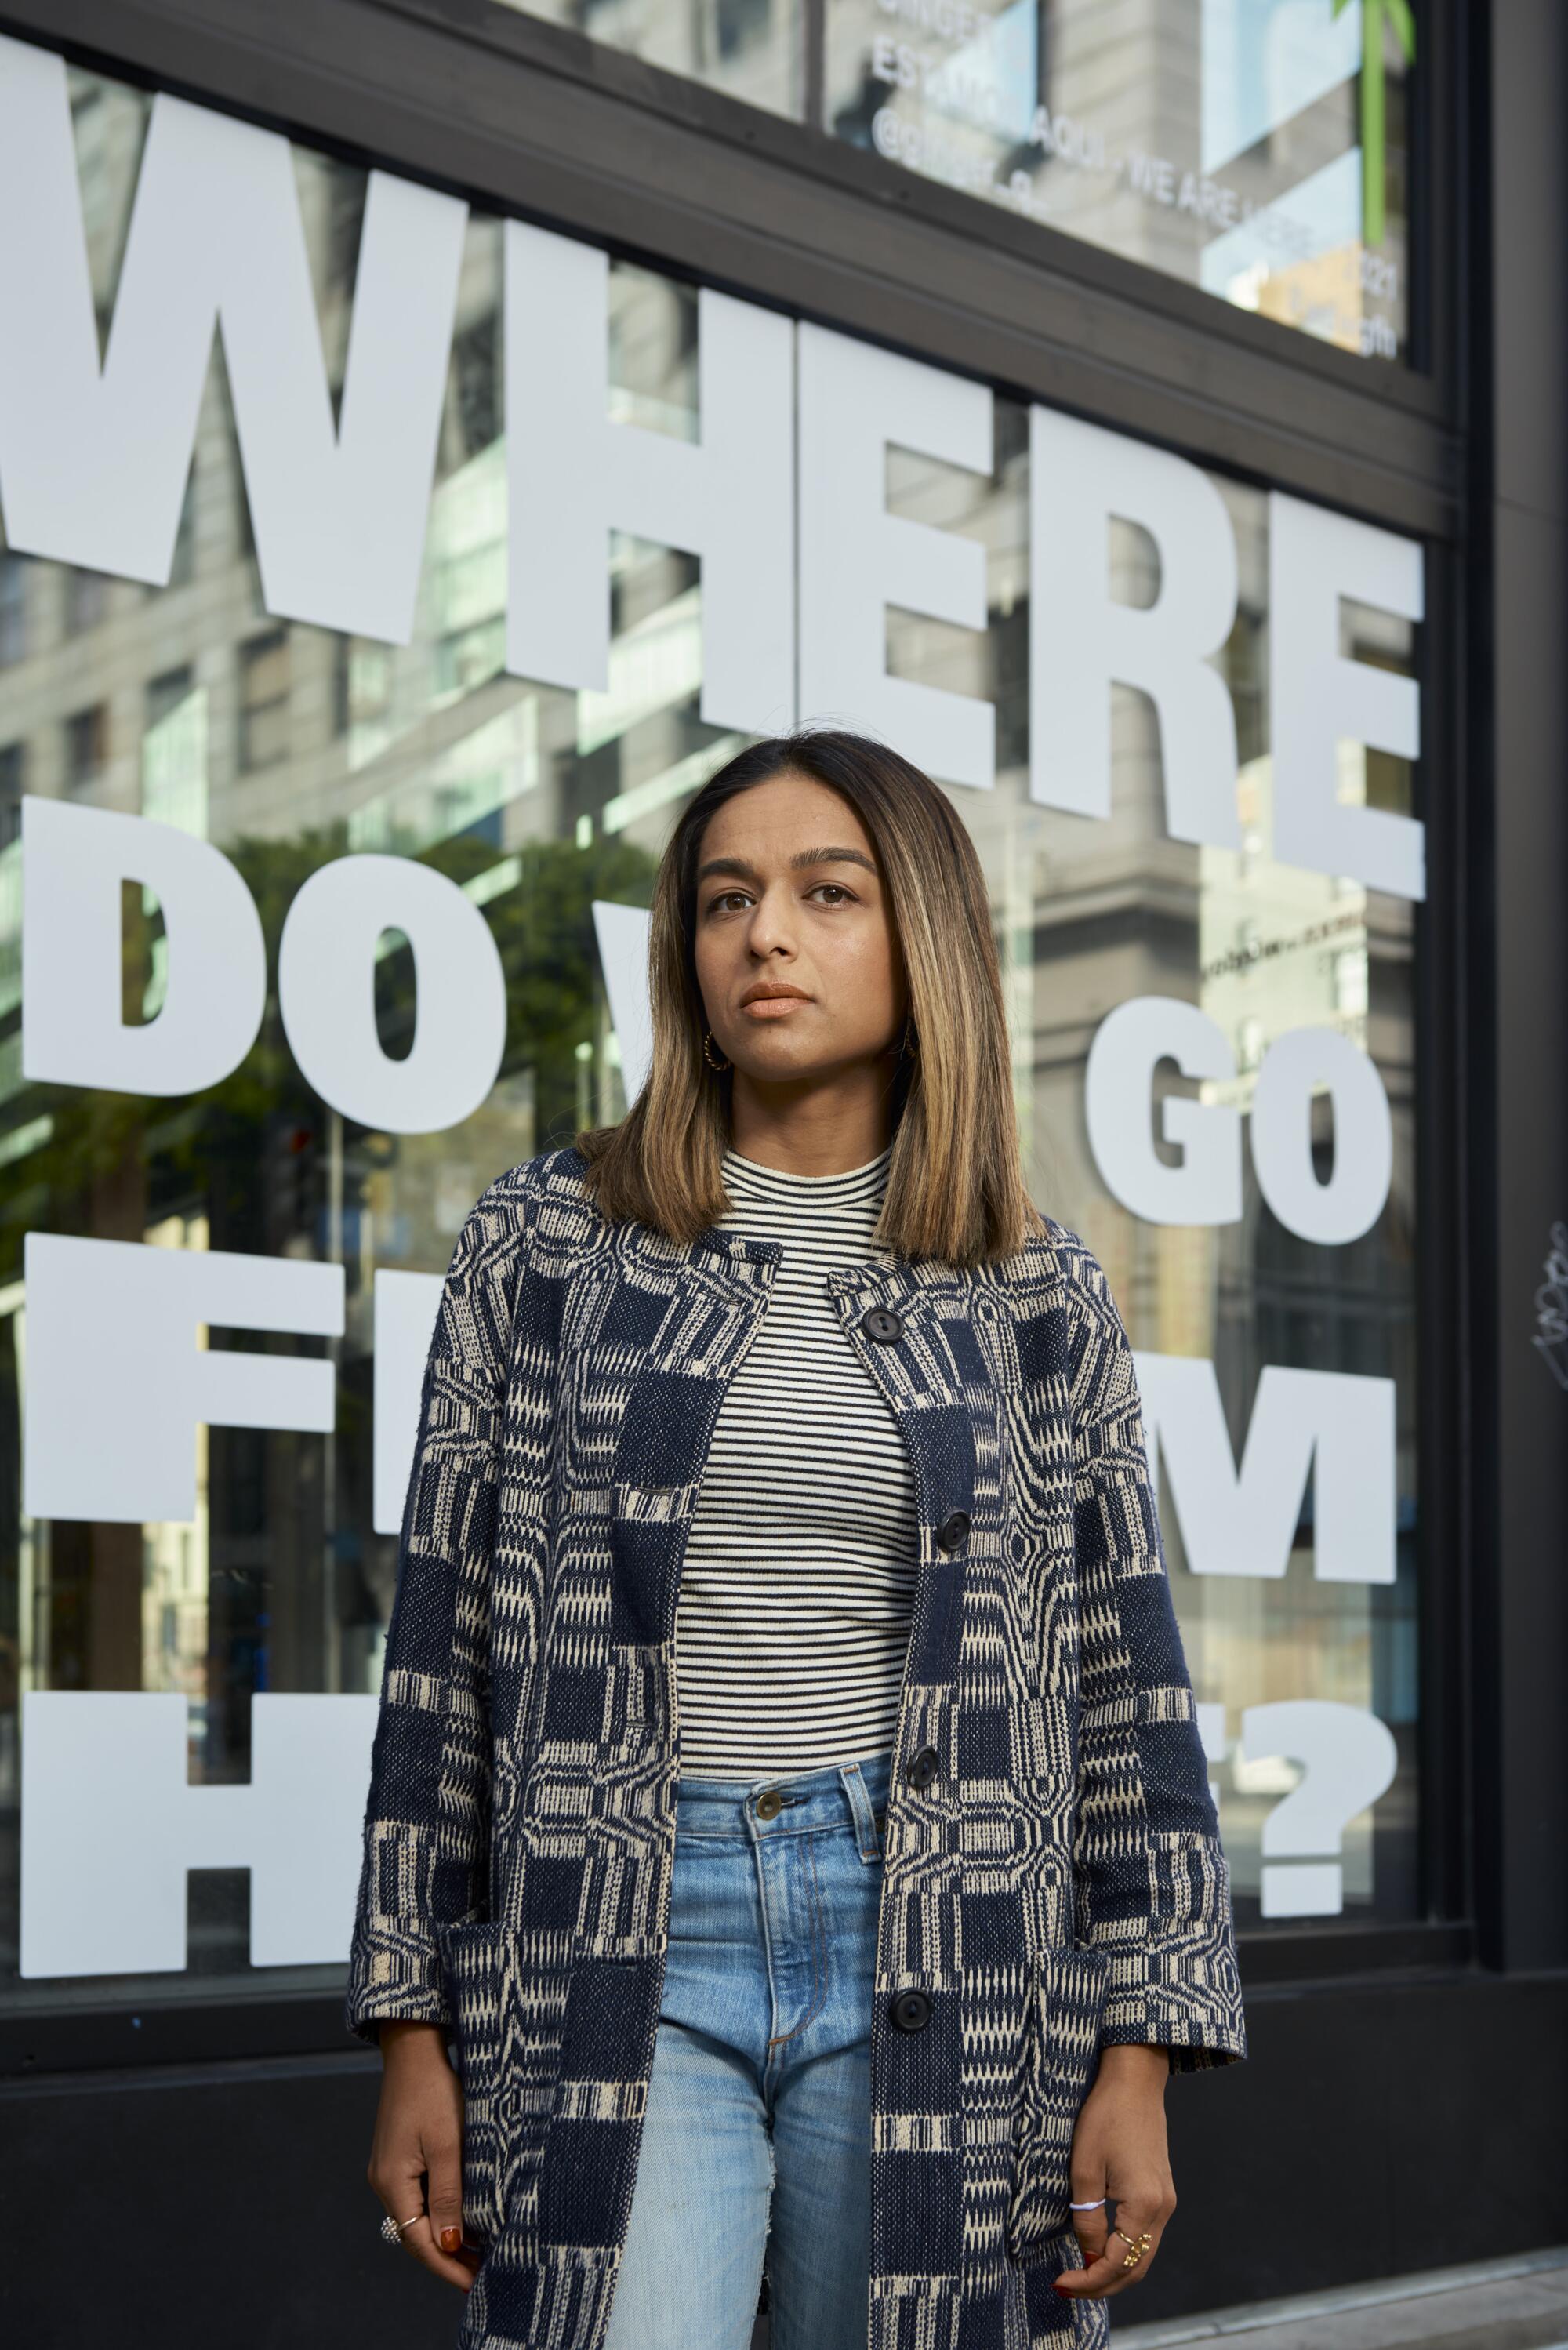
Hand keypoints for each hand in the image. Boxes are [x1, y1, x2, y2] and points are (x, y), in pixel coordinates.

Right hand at [367, 2021, 481, 2291]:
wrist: (415, 2047)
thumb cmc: (434, 2090)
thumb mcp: (447, 2144)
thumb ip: (448, 2195)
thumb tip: (448, 2244)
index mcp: (392, 2181)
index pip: (418, 2240)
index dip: (446, 2266)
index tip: (474, 2284)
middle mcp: (385, 2180)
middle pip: (415, 2232)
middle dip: (447, 2257)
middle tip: (482, 2275)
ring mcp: (390, 2168)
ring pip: (418, 2215)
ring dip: (444, 2236)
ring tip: (478, 2253)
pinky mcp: (400, 2155)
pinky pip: (419, 2196)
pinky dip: (440, 2212)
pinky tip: (462, 2217)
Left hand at [1054, 2042, 1174, 2301]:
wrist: (1134, 2082)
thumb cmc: (1105, 2117)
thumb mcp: (1085, 2168)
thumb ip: (1087, 2218)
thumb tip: (1088, 2255)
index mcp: (1144, 2204)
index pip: (1117, 2262)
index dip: (1089, 2280)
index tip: (1061, 2283)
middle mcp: (1162, 2209)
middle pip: (1136, 2268)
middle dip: (1103, 2285)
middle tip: (1069, 2288)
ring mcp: (1166, 2202)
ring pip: (1143, 2255)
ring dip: (1114, 2271)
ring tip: (1081, 2275)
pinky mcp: (1162, 2193)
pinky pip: (1145, 2237)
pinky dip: (1124, 2253)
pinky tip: (1100, 2250)